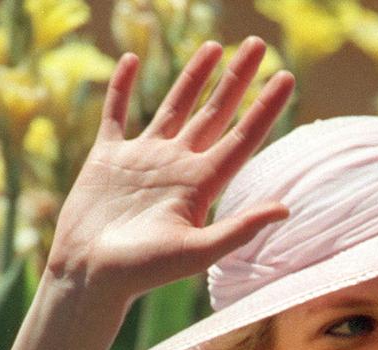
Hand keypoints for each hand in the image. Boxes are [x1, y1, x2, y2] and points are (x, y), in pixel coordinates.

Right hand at [46, 38, 294, 303]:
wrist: (91, 276)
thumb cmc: (143, 272)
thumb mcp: (197, 252)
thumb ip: (240, 230)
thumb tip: (286, 209)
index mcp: (200, 185)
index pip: (242, 138)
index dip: (265, 108)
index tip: (286, 76)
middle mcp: (177, 167)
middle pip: (215, 113)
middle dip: (237, 79)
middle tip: (257, 44)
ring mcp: (143, 160)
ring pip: (174, 106)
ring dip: (194, 77)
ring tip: (214, 47)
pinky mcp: (108, 158)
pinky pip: (117, 113)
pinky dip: (122, 87)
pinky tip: (131, 61)